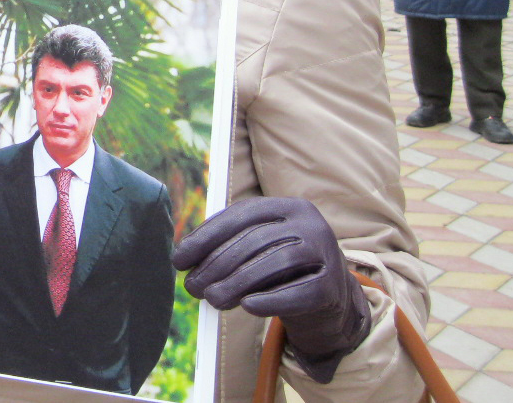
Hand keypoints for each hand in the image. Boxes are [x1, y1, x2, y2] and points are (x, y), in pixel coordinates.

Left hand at [172, 197, 370, 383]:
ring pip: (275, 263)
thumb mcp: (258, 249)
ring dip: (237, 283)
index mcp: (288, 206)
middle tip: (192, 287)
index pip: (241, 215)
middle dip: (217, 265)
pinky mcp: (334, 286)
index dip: (205, 236)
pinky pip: (298, 293)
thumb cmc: (281, 269)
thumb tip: (185, 260)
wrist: (330, 299)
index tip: (179, 260)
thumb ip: (228, 246)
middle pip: (255, 240)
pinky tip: (248, 306)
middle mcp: (310, 223)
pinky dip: (270, 300)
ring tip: (212, 299)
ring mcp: (327, 253)